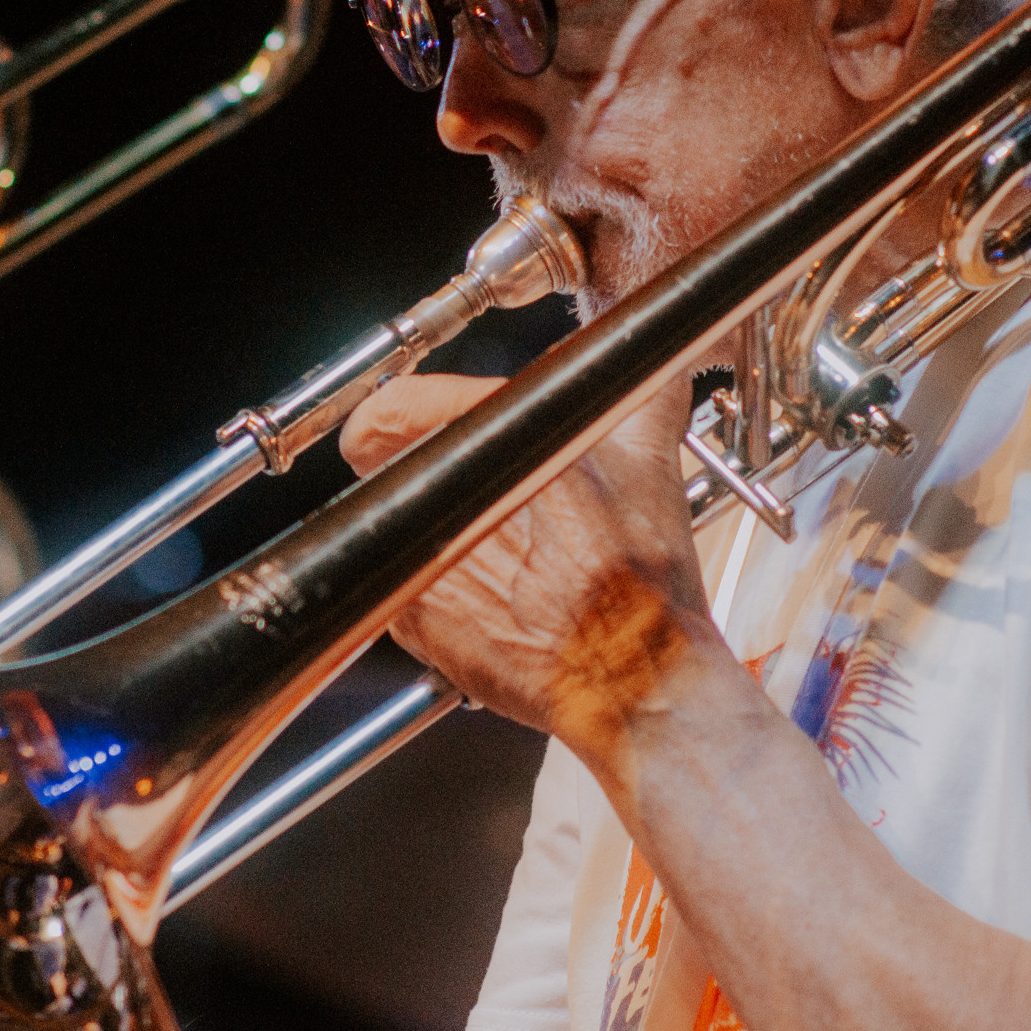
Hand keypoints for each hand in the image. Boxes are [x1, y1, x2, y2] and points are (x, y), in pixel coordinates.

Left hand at [338, 373, 712, 760]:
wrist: (634, 679)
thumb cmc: (641, 584)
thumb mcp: (650, 462)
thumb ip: (639, 391)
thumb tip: (637, 351)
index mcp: (496, 447)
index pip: (397, 402)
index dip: (402, 406)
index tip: (408, 414)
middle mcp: (445, 503)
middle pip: (380, 457)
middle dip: (411, 458)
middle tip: (454, 476)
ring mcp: (422, 566)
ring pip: (388, 520)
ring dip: (426, 521)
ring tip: (483, 540)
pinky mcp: (413, 622)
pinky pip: (399, 581)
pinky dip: (430, 579)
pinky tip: (484, 590)